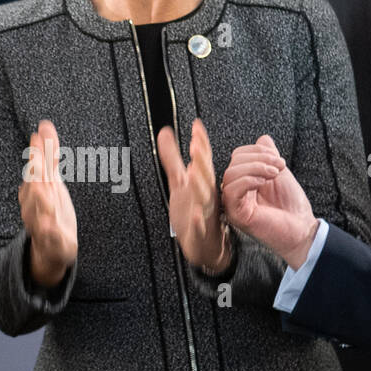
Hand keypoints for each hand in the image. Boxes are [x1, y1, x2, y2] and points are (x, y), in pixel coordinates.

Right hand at [18, 120, 76, 287]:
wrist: (49, 250)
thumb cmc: (51, 211)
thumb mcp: (52, 181)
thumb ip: (49, 155)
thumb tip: (44, 127)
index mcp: (38, 188)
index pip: (38, 164)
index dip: (38, 149)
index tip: (39, 132)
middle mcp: (36, 202)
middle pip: (35, 183)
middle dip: (36, 169)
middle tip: (37, 154)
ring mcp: (41, 221)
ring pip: (38, 208)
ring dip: (39, 197)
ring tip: (41, 186)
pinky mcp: (50, 240)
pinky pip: (48, 236)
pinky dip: (48, 231)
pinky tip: (50, 226)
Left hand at [158, 119, 228, 272]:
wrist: (204, 244)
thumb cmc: (192, 209)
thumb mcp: (178, 180)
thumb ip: (171, 157)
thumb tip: (164, 132)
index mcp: (202, 181)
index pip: (203, 159)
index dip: (200, 142)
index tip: (196, 126)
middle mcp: (206, 194)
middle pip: (205, 175)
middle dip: (202, 159)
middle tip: (195, 144)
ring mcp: (203, 213)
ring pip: (204, 198)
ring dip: (200, 185)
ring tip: (193, 172)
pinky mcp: (198, 232)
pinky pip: (200, 226)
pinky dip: (198, 220)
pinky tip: (195, 214)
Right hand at [221, 135, 318, 268]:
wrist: (301, 228)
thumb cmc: (291, 205)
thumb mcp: (280, 173)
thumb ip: (269, 155)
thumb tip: (262, 139)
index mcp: (244, 181)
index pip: (238, 156)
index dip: (256, 151)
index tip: (278, 160)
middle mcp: (236, 192)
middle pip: (233, 163)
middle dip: (258, 158)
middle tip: (279, 166)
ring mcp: (234, 204)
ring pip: (230, 175)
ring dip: (255, 168)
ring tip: (274, 174)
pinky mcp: (236, 215)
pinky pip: (232, 191)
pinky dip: (248, 180)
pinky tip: (264, 182)